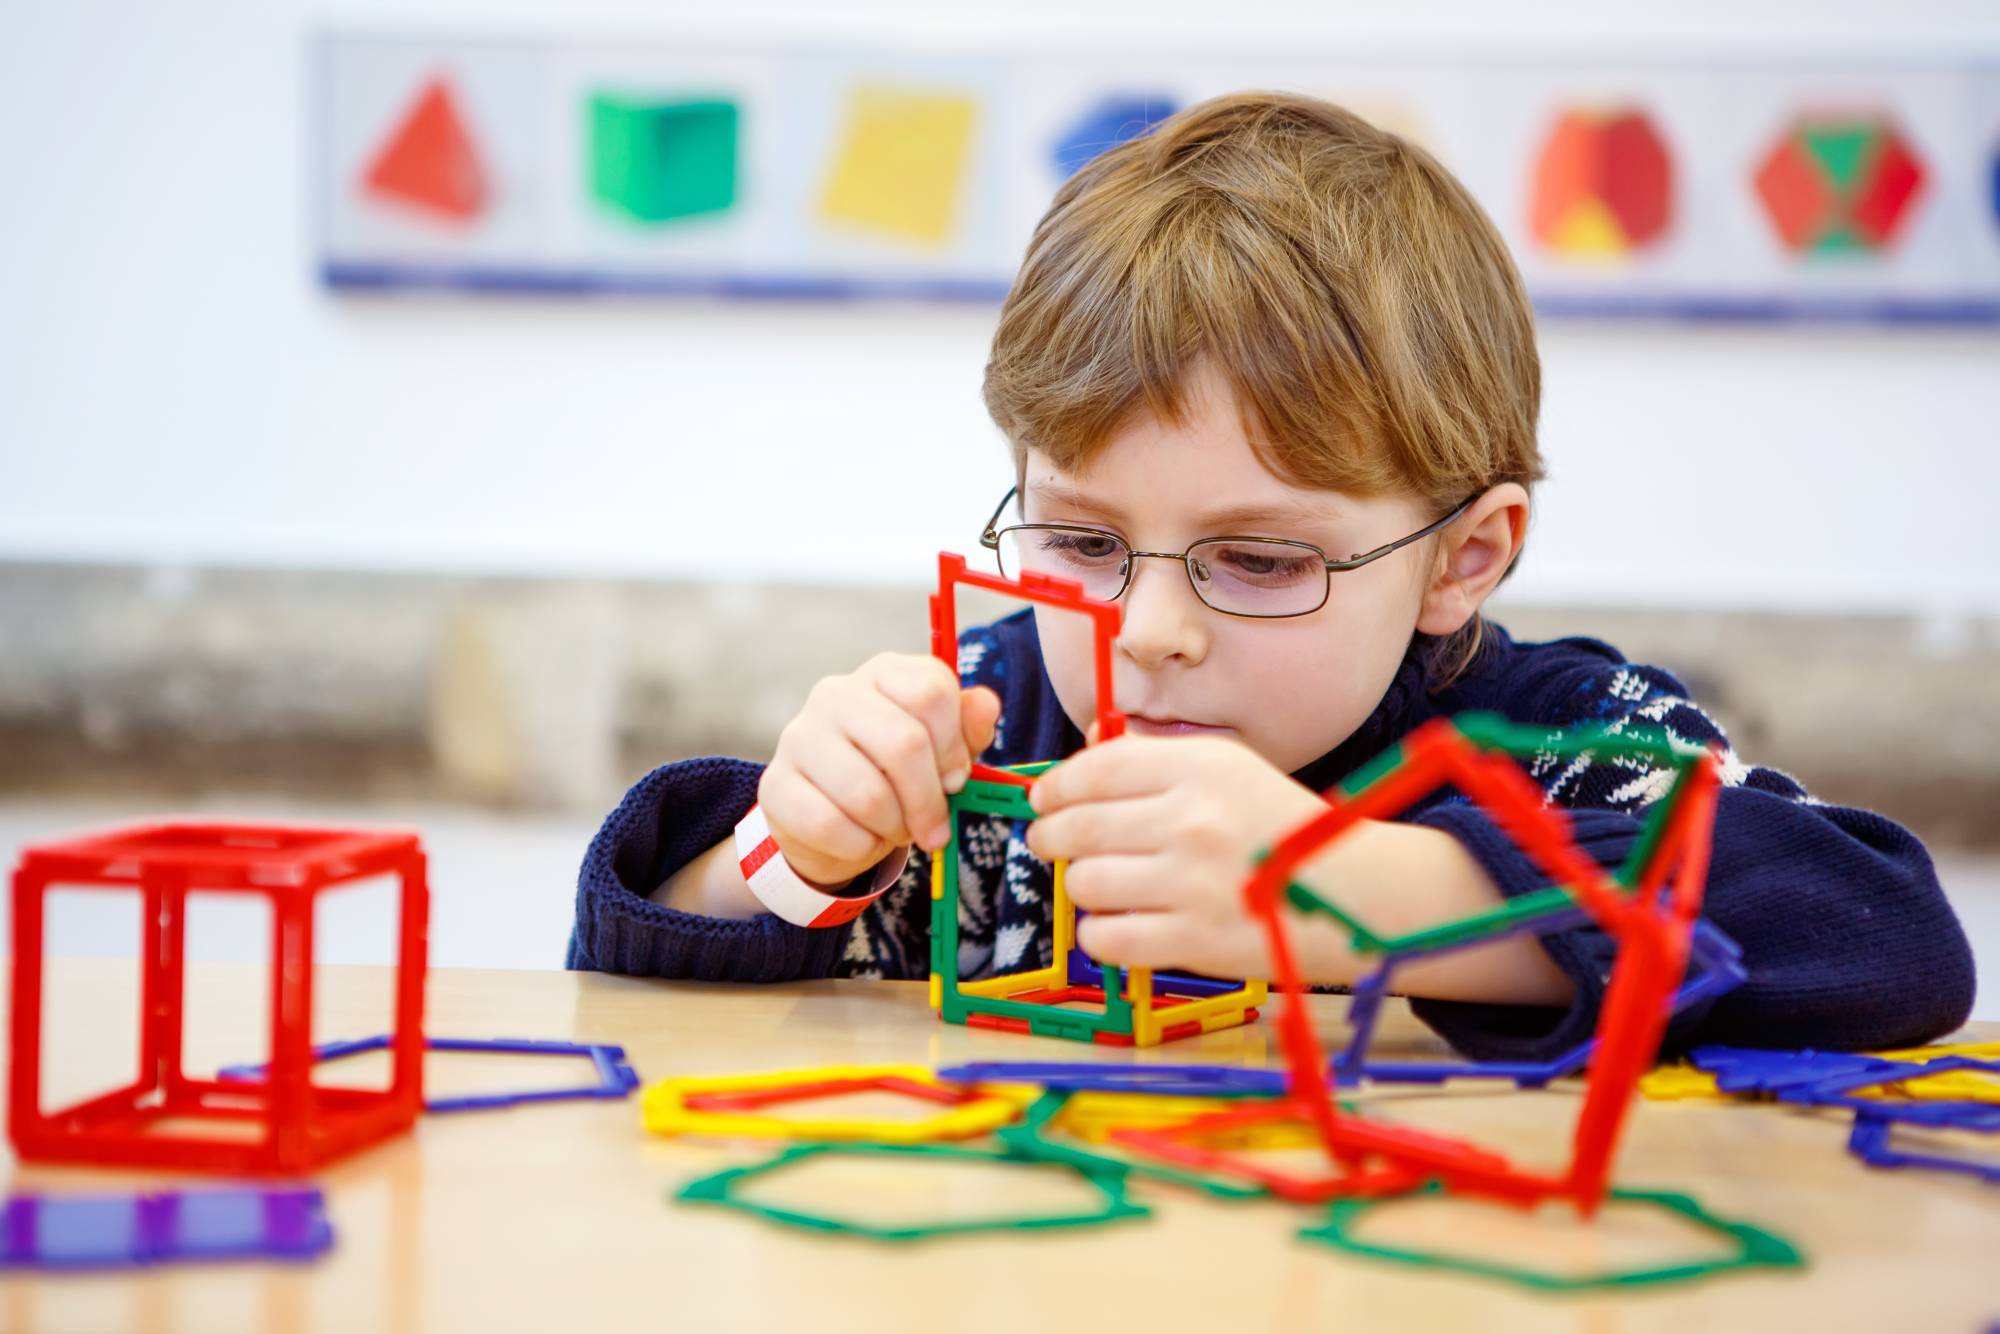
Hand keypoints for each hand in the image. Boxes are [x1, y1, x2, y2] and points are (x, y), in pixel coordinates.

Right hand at [759, 653, 1000, 887]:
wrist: (830, 820)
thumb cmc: (894, 777)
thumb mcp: (940, 751)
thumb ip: (968, 728)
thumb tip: (985, 705)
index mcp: (883, 674)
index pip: (931, 691)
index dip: (954, 747)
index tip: (956, 780)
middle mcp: (835, 693)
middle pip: (903, 743)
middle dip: (929, 800)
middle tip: (933, 828)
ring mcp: (799, 736)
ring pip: (867, 793)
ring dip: (894, 827)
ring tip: (896, 831)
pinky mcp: (775, 785)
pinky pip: (831, 826)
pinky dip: (860, 846)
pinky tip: (863, 839)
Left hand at [1025, 735, 1326, 979]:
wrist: (1358, 893)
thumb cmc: (1283, 830)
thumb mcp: (1230, 770)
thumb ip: (1155, 762)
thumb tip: (1082, 756)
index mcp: (1201, 767)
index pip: (1098, 768)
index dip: (1057, 786)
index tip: (1044, 800)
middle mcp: (1193, 820)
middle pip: (1080, 826)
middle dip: (1050, 835)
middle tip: (1048, 841)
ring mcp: (1192, 882)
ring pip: (1086, 882)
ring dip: (1080, 885)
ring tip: (1098, 883)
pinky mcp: (1195, 940)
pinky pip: (1108, 938)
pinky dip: (1100, 934)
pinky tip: (1117, 924)